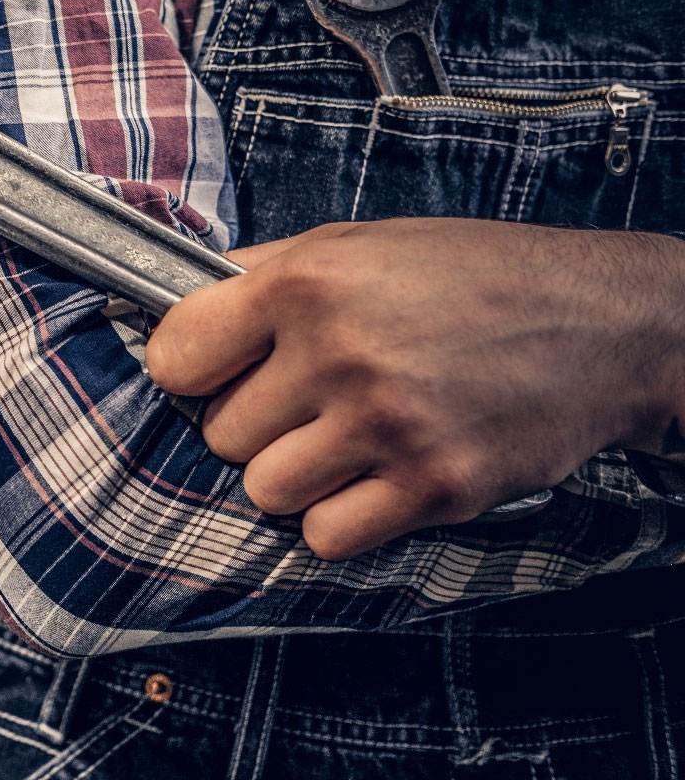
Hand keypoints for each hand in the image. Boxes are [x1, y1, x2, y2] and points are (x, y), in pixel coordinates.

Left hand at [144, 218, 684, 559]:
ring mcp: (388, 425)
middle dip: (254, 423)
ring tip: (345, 437)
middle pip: (220, 434)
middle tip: (309, 400)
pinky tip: (376, 475)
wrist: (602, 323)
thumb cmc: (474, 277)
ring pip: (265, 491)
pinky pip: (325, 536)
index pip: (176, 356)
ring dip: (295, 475)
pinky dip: (340, 518)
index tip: (212, 371)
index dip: (189, 369)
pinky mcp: (434, 487)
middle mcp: (341, 353)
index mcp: (307, 283)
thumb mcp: (358, 242)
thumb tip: (177, 305)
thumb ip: (263, 275)